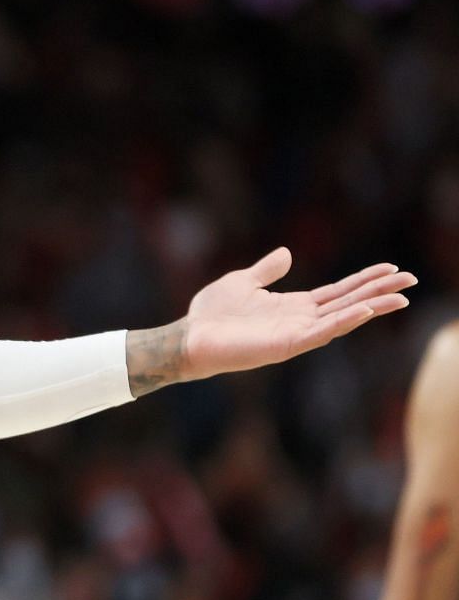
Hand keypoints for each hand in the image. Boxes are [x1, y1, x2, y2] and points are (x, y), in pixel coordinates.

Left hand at [131, 249, 413, 390]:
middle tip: (410, 280)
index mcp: (293, 306)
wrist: (189, 337)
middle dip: (379, 292)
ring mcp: (295, 334)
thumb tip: (287, 253)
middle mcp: (300, 320)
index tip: (391, 269)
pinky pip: (320, 333)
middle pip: (348, 303)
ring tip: (400, 298)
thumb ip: (267, 271)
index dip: (364, 281)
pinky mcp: (285, 346)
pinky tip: (364, 311)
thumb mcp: (242, 282)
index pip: (338, 292)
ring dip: (371, 308)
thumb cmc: (211, 314)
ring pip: (342, 319)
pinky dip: (342, 322)